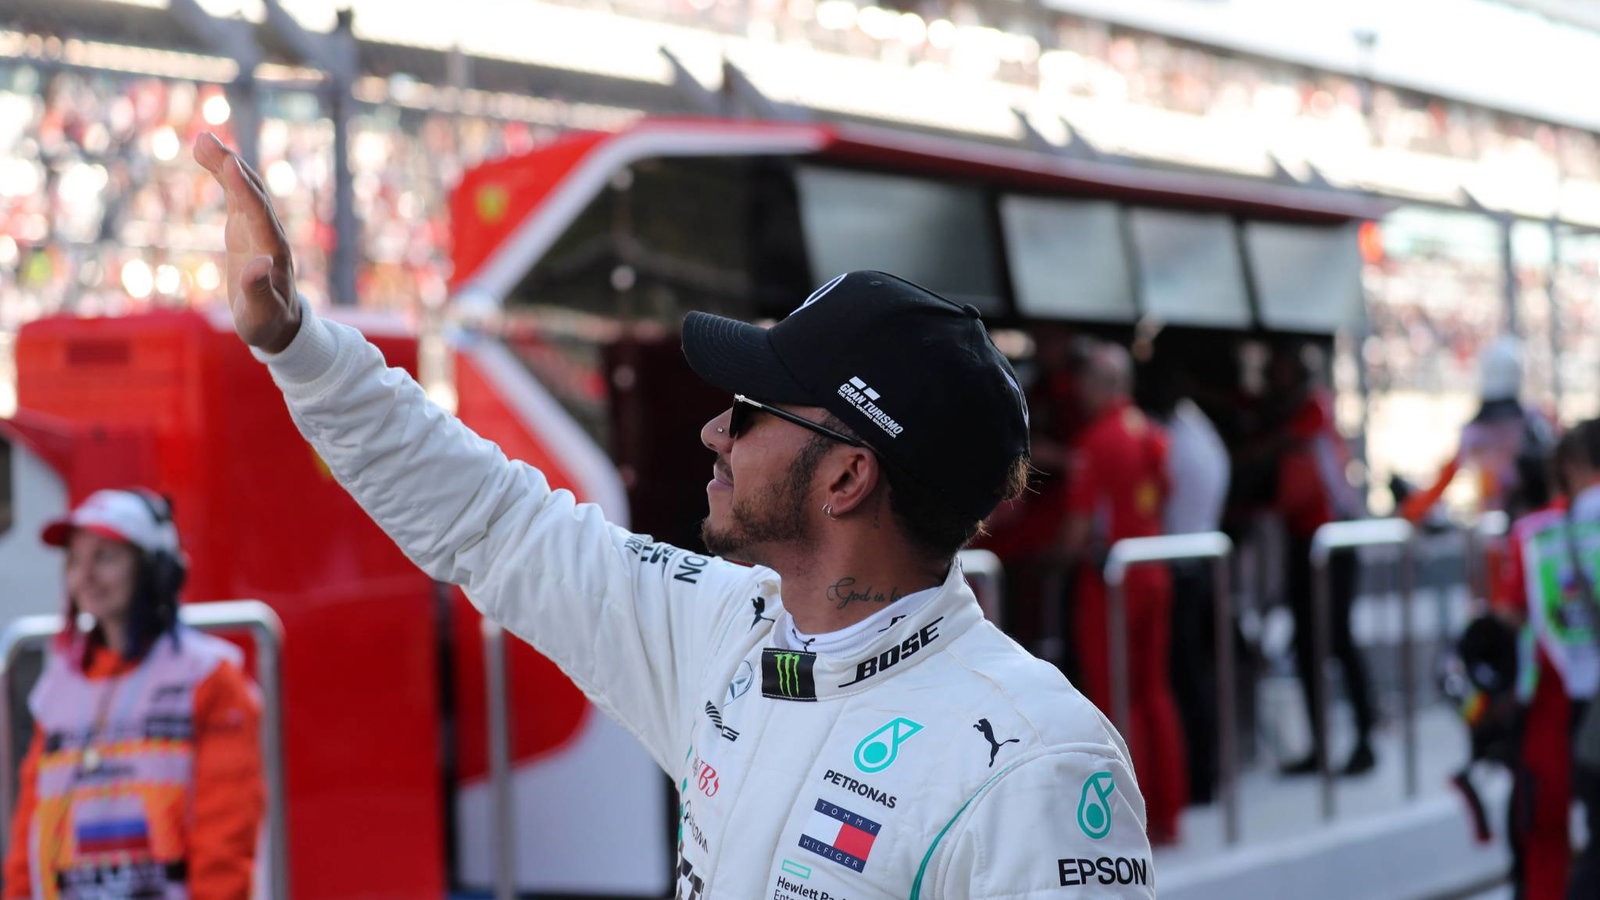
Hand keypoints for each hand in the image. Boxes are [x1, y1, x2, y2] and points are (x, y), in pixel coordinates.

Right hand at [193, 133, 300, 353]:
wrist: (278, 324)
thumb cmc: (267, 323)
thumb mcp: (260, 315)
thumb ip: (258, 291)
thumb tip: (259, 264)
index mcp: (274, 252)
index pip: (259, 215)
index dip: (245, 190)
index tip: (230, 164)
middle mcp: (269, 234)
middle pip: (252, 193)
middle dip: (231, 166)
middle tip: (205, 139)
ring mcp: (259, 229)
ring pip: (245, 189)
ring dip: (226, 163)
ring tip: (202, 139)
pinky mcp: (247, 228)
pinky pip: (237, 195)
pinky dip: (224, 175)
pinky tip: (208, 156)